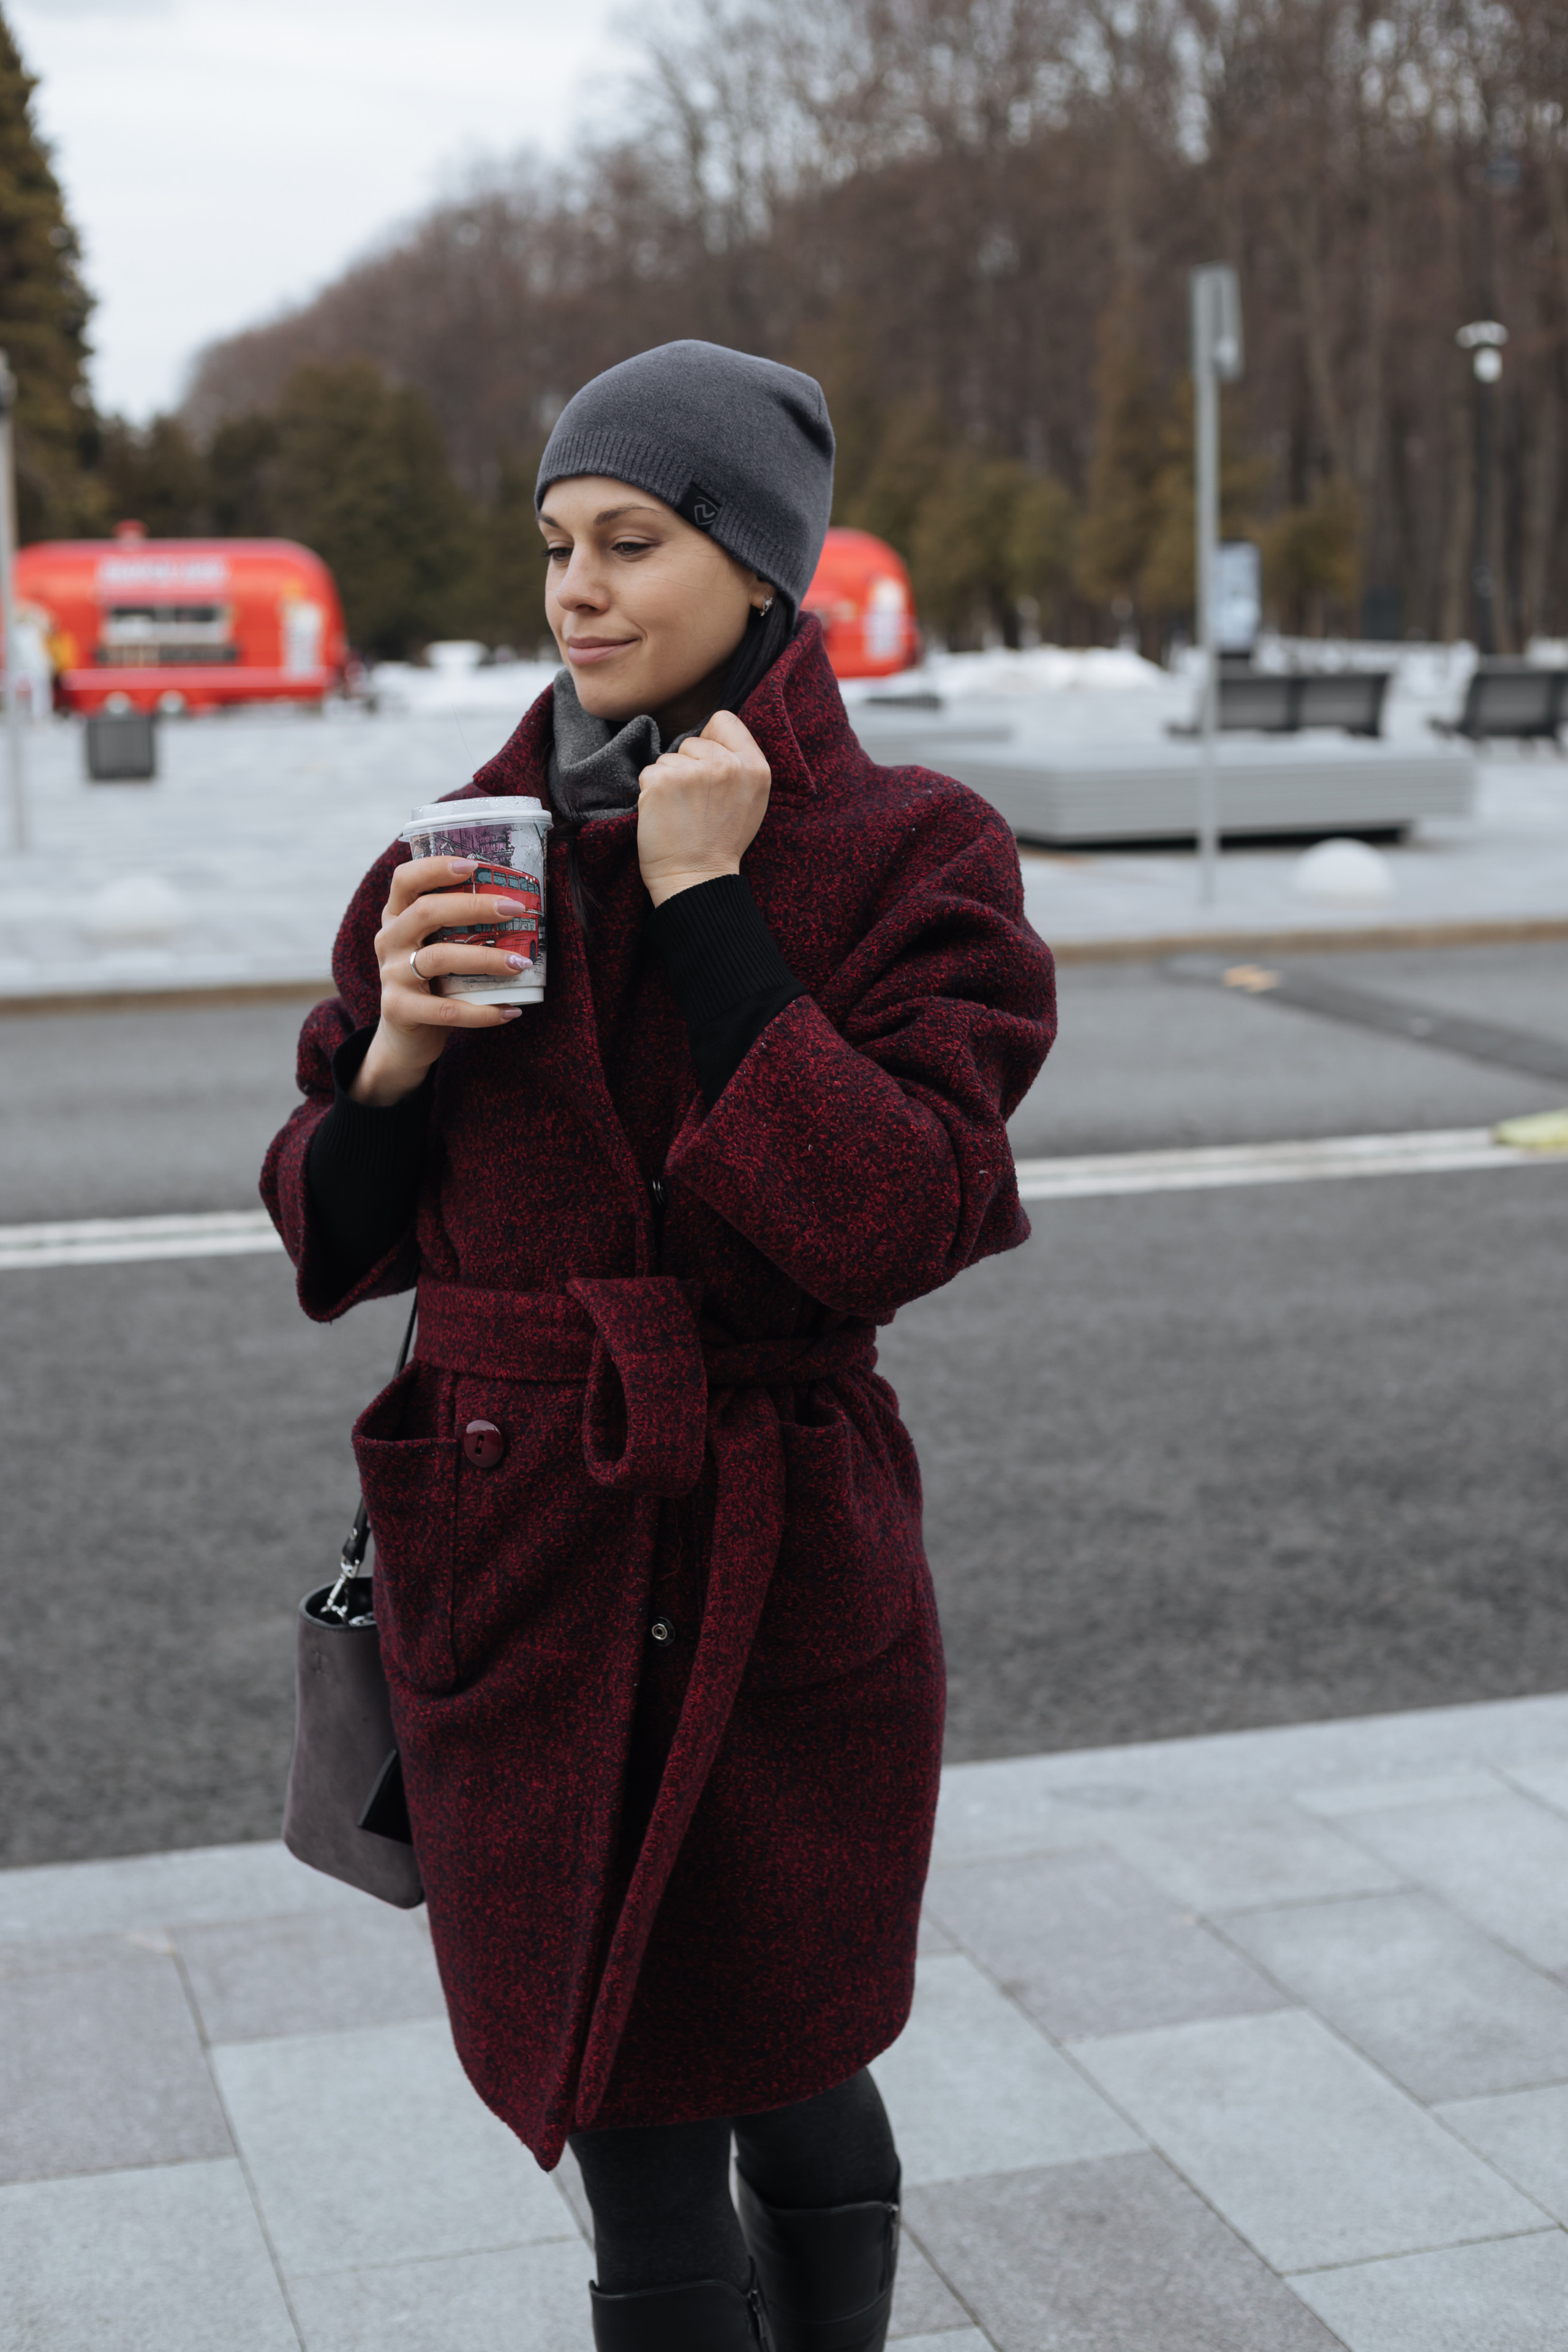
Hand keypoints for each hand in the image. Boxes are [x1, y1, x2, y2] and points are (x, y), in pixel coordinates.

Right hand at [351, 856, 533, 1105]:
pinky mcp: (399, 1010)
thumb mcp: (437, 947)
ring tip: (521, 964)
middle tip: (515, 910)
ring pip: (439, 958)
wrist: (404, 1038)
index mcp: (397, 917)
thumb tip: (516, 902)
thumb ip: (458, 925)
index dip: (436, 868)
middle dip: (475, 907)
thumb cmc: (432, 983)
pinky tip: (511, 1010)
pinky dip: (482, 1012)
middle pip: (427, 912)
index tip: (474, 865)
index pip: (405, 880)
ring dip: (486, 958)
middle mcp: (389, 940)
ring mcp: (391, 975)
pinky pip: (445, 1009)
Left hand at [636, 710, 770, 906]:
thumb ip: (740, 764)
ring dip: (669, 781)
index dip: (711, 741)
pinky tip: (665, 815)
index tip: (709, 768)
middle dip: (688, 766)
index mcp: (755, 767)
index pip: (725, 720)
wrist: (696, 879)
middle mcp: (726, 765)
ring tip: (682, 812)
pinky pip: (649, 772)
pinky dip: (651, 793)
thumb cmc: (720, 843)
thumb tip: (713, 737)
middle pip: (693, 741)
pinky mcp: (662, 781)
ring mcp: (693, 772)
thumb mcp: (750, 800)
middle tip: (696, 803)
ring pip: (668, 758)